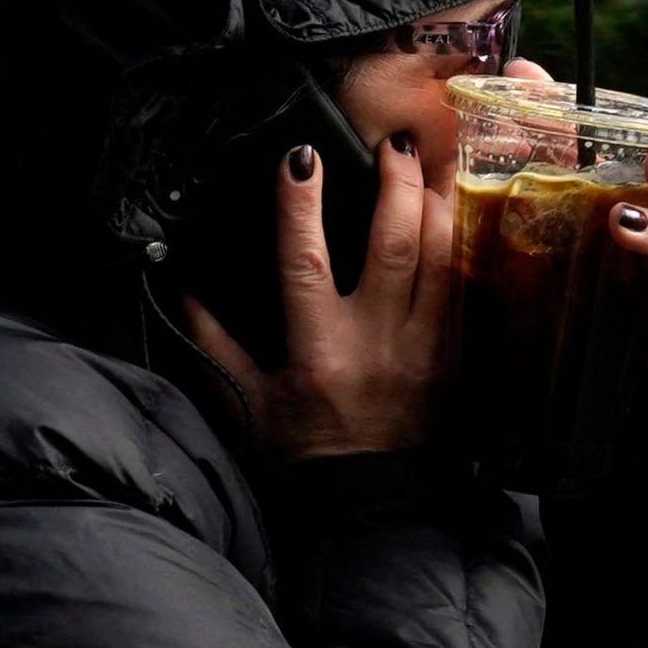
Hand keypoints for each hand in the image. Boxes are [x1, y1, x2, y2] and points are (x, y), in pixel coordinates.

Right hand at [186, 136, 450, 460]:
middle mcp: (375, 341)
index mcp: (317, 350)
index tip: (299, 155)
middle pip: (393, 244)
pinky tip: (460, 214)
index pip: (304, 260)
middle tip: (395, 143)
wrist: (369, 505)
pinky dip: (464, 246)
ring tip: (434, 164)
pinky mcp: (453, 356)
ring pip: (441, 259)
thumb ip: (213, 340)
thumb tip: (182, 284)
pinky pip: (465, 289)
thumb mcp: (246, 399)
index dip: (300, 205)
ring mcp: (423, 347)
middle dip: (396, 185)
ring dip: (439, 204)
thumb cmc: (303, 453)